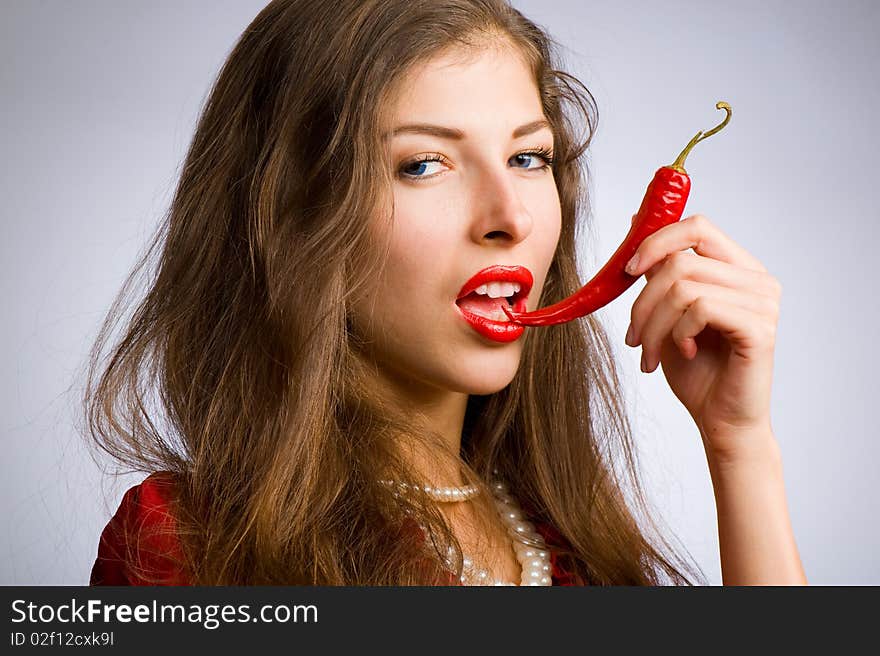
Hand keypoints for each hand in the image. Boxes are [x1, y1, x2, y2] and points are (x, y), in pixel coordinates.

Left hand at [623, 214, 781, 462]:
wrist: (719, 420)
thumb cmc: (694, 369)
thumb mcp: (666, 311)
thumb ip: (659, 270)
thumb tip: (636, 221)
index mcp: (738, 268)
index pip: (697, 226)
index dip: (656, 240)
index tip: (627, 270)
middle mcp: (757, 279)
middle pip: (680, 262)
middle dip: (642, 302)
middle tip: (631, 337)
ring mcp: (764, 302)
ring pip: (683, 287)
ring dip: (652, 325)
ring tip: (647, 353)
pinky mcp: (761, 328)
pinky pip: (700, 309)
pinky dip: (677, 333)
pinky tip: (682, 353)